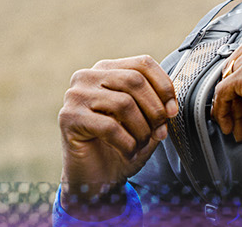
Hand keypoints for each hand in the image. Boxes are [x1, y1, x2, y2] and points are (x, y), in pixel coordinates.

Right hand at [59, 54, 175, 213]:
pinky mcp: (68, 118)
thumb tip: (170, 105)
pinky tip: (127, 152)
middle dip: (155, 110)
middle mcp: (87, 77)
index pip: (142, 63)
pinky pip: (109, 127)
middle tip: (159, 132)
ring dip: (141, 130)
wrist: (96, 178)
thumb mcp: (145, 121)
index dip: (164, 86)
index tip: (172, 111)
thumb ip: (157, 105)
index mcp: (107, 70)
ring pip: (124, 103)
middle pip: (134, 80)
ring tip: (140, 145)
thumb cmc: (120, 146)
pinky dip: (127, 144)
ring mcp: (75, 96)